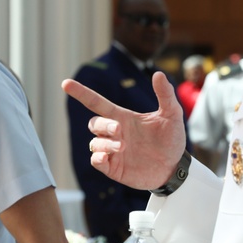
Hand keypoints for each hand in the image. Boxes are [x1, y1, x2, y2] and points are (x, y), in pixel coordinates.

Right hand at [62, 72, 186, 189]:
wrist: (176, 168)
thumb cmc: (172, 140)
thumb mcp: (172, 114)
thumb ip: (165, 94)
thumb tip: (158, 74)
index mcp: (123, 117)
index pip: (97, 102)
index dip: (81, 93)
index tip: (66, 83)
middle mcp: (115, 133)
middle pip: (94, 123)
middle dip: (103, 125)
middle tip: (119, 130)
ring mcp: (113, 151)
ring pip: (94, 142)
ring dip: (105, 143)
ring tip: (122, 147)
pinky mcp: (114, 167)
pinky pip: (96, 160)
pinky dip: (98, 157)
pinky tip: (107, 156)